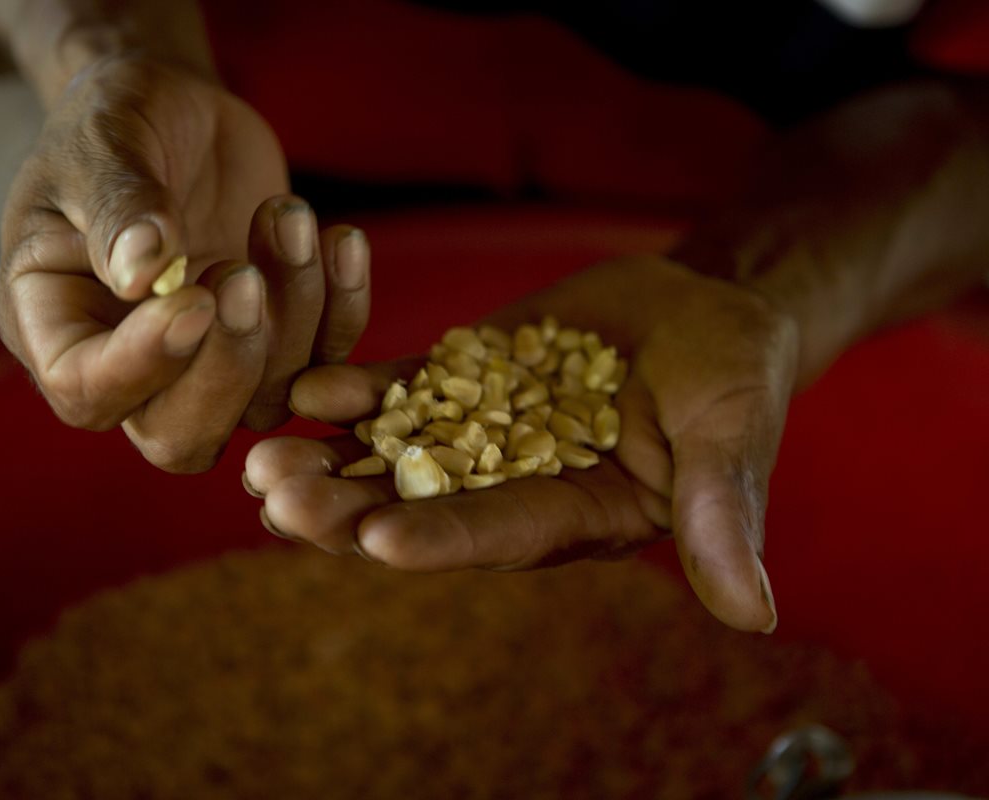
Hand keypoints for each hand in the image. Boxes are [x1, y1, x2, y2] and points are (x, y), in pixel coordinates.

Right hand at [0, 55, 369, 470]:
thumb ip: (117, 206)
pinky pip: (324, 361)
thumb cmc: (114, 123)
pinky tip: (341, 240)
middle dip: (227, 368)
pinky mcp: (276, 341)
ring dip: (293, 314)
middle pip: (181, 437)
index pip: (87, 393)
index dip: (144, 364)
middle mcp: (132, 368)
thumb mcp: (102, 143)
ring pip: (264, 401)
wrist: (173, 113)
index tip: (193, 296)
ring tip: (287, 215)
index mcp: (56, 328)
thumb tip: (144, 273)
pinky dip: (344, 308)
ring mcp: (211, 364)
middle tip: (244, 275)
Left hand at [245, 256, 796, 632]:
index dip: (440, 539)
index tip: (377, 540)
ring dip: (327, 460)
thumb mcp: (734, 436)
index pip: (498, 534)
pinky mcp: (458, 377)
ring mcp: (476, 430)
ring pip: (390, 456)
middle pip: (419, 506)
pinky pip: (397, 391)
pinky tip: (305, 391)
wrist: (698, 307)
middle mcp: (510, 484)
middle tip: (279, 500)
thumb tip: (753, 619)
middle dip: (349, 509)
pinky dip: (353, 393)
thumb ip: (724, 514)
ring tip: (261, 460)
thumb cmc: (734, 377)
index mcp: (572, 514)